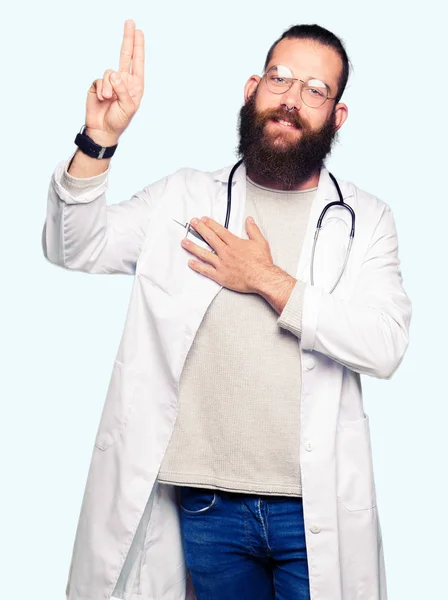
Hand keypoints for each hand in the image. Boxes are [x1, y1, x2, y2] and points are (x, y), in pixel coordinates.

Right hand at [85, 19, 144, 143]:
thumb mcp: (127, 107)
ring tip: (110, 100)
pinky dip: (102, 89)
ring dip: (109, 87)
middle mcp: (123, 81)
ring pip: (109, 72)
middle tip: (130, 22)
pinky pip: (100, 80)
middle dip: (128, 39)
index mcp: (135, 85)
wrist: (102, 130)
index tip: (139, 32)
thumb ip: (123, 90)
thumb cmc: (119, 121)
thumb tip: (115, 73)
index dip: (138, 47)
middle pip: (125, 55)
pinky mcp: (98, 84)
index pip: (137, 62)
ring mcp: (110, 82)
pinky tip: (103, 99)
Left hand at [180, 216, 275, 292]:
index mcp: (234, 243)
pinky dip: (197, 266)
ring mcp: (221, 264)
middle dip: (199, 229)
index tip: (203, 219)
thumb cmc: (262, 263)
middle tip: (192, 223)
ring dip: (193, 246)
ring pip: (204, 253)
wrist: (262, 278)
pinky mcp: (220, 276)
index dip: (209, 224)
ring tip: (184, 241)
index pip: (219, 230)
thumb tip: (249, 220)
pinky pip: (206, 270)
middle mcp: (226, 252)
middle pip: (209, 238)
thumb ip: (253, 230)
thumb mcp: (260, 242)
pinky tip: (190, 262)